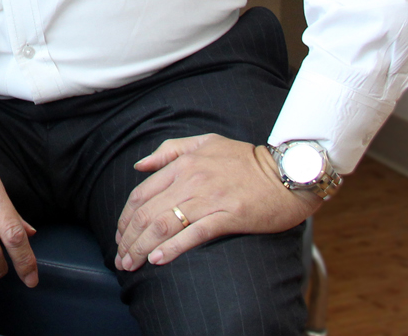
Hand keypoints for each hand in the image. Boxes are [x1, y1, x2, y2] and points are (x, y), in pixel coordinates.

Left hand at [113, 133, 321, 271]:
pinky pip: (194, 234)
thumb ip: (169, 150)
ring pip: (165, 225)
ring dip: (143, 248)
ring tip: (132, 264)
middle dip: (128, 239)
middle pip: (147, 213)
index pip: (141, 195)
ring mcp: (209, 199)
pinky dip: (172, 248)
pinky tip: (158, 260)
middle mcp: (191, 181)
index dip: (125, 219)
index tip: (119, 236)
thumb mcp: (205, 142)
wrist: (288, 173)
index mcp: (183, 164)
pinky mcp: (229, 216)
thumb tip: (139, 165)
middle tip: (121, 258)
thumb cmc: (247, 160)